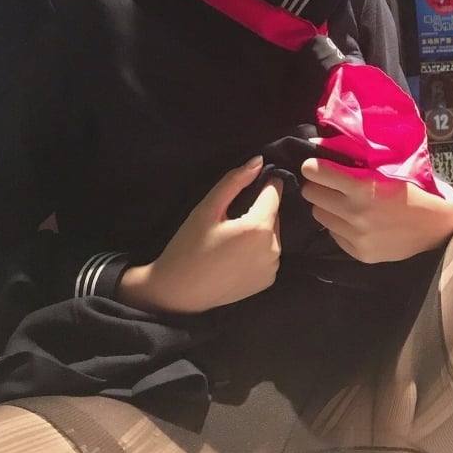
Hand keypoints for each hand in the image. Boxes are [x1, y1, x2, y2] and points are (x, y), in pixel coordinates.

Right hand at [116, 157, 281, 312]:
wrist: (179, 292)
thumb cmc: (188, 246)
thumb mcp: (207, 208)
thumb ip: (235, 181)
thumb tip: (258, 160)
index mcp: (258, 228)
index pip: (274, 192)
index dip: (263, 184)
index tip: (248, 186)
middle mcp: (273, 249)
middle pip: (274, 214)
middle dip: (258, 209)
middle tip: (230, 217)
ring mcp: (272, 268)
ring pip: (272, 234)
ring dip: (259, 229)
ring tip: (231, 236)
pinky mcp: (268, 281)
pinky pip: (269, 254)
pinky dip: (258, 249)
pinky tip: (235, 254)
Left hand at [300, 157, 452, 262]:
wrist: (440, 227)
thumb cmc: (418, 190)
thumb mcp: (392, 167)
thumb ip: (361, 160)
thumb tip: (327, 148)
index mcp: (363, 187)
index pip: (316, 172)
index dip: (314, 166)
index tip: (316, 164)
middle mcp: (356, 213)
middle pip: (311, 194)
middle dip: (317, 185)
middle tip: (328, 182)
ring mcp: (357, 236)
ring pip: (318, 214)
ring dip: (326, 205)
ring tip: (340, 201)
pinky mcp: (359, 253)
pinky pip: (333, 233)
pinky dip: (339, 225)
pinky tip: (354, 220)